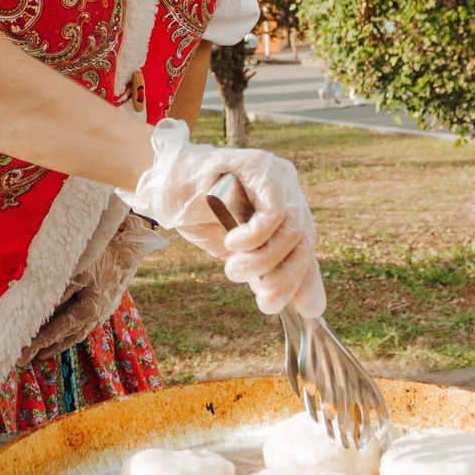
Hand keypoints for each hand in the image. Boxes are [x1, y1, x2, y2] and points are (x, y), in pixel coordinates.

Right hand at [119, 120, 325, 317]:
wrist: (163, 185)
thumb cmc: (200, 216)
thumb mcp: (240, 251)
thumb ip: (271, 269)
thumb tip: (310, 308)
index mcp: (287, 206)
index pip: (306, 245)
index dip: (300, 279)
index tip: (285, 306)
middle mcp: (288, 188)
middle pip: (305, 239)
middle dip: (285, 278)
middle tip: (262, 301)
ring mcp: (277, 174)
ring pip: (292, 229)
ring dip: (262, 260)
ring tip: (233, 269)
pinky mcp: (260, 166)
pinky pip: (274, 212)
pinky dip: (255, 237)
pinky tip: (232, 242)